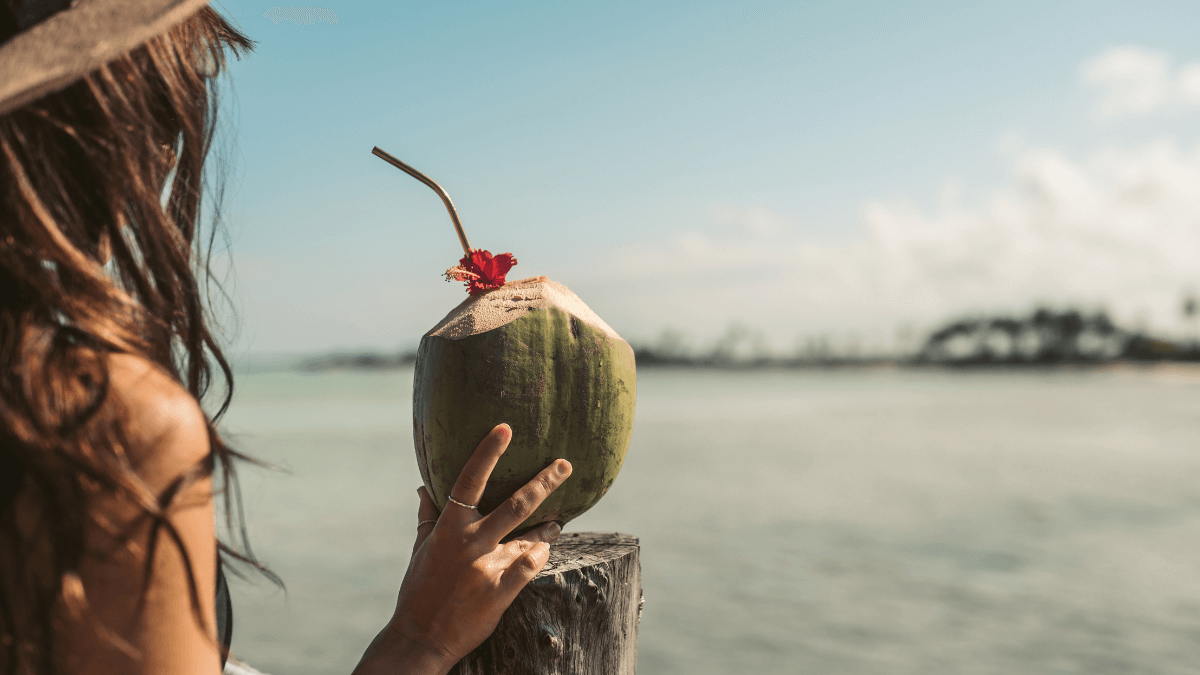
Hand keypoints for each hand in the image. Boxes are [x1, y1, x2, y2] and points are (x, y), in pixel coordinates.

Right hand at [354, 423, 571, 674]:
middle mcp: (470, 542)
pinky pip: (532, 564)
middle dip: (544, 481)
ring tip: (557, 522)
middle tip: (565, 464)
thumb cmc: (419, 590)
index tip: (505, 428)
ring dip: (549, 526)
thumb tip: (423, 488)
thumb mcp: (420, 550)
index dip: (487, 452)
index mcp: (448, 527)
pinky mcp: (501, 591)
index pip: (468, 480)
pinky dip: (541, 554)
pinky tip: (545, 550)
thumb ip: (427, 517)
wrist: (421, 637)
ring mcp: (488, 566)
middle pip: (516, 503)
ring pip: (531, 535)